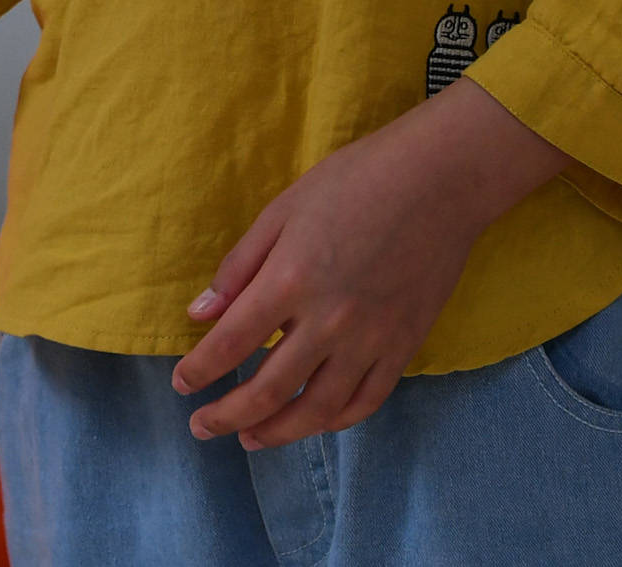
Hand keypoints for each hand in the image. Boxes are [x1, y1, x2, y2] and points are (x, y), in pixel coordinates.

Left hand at [172, 82, 568, 449]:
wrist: (440, 181)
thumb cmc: (354, 182)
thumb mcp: (282, 210)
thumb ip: (239, 267)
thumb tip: (198, 315)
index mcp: (290, 279)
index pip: (230, 343)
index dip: (200, 371)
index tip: (182, 384)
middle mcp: (329, 320)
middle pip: (269, 389)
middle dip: (228, 415)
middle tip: (202, 427)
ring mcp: (372, 339)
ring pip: (318, 409)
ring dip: (278, 432)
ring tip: (251, 439)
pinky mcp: (405, 345)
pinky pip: (367, 400)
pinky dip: (336, 421)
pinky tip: (313, 421)